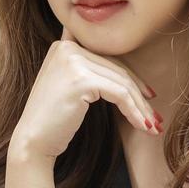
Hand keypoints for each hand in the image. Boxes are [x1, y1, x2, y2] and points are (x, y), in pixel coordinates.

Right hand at [8, 27, 159, 163]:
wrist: (33, 142)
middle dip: (139, 96)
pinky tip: (142, 126)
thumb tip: (126, 74)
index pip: (107, 58)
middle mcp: (66, 47)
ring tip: (153, 126)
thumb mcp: (69, 87)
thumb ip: (87, 70)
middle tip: (155, 117)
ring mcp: (72, 61)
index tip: (148, 97)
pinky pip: (119, 94)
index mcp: (63, 45)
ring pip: (122, 82)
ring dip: (141, 107)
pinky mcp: (81, 79)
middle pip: (117, 69)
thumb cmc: (53, 121)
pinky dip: (134, 111)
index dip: (131, 77)